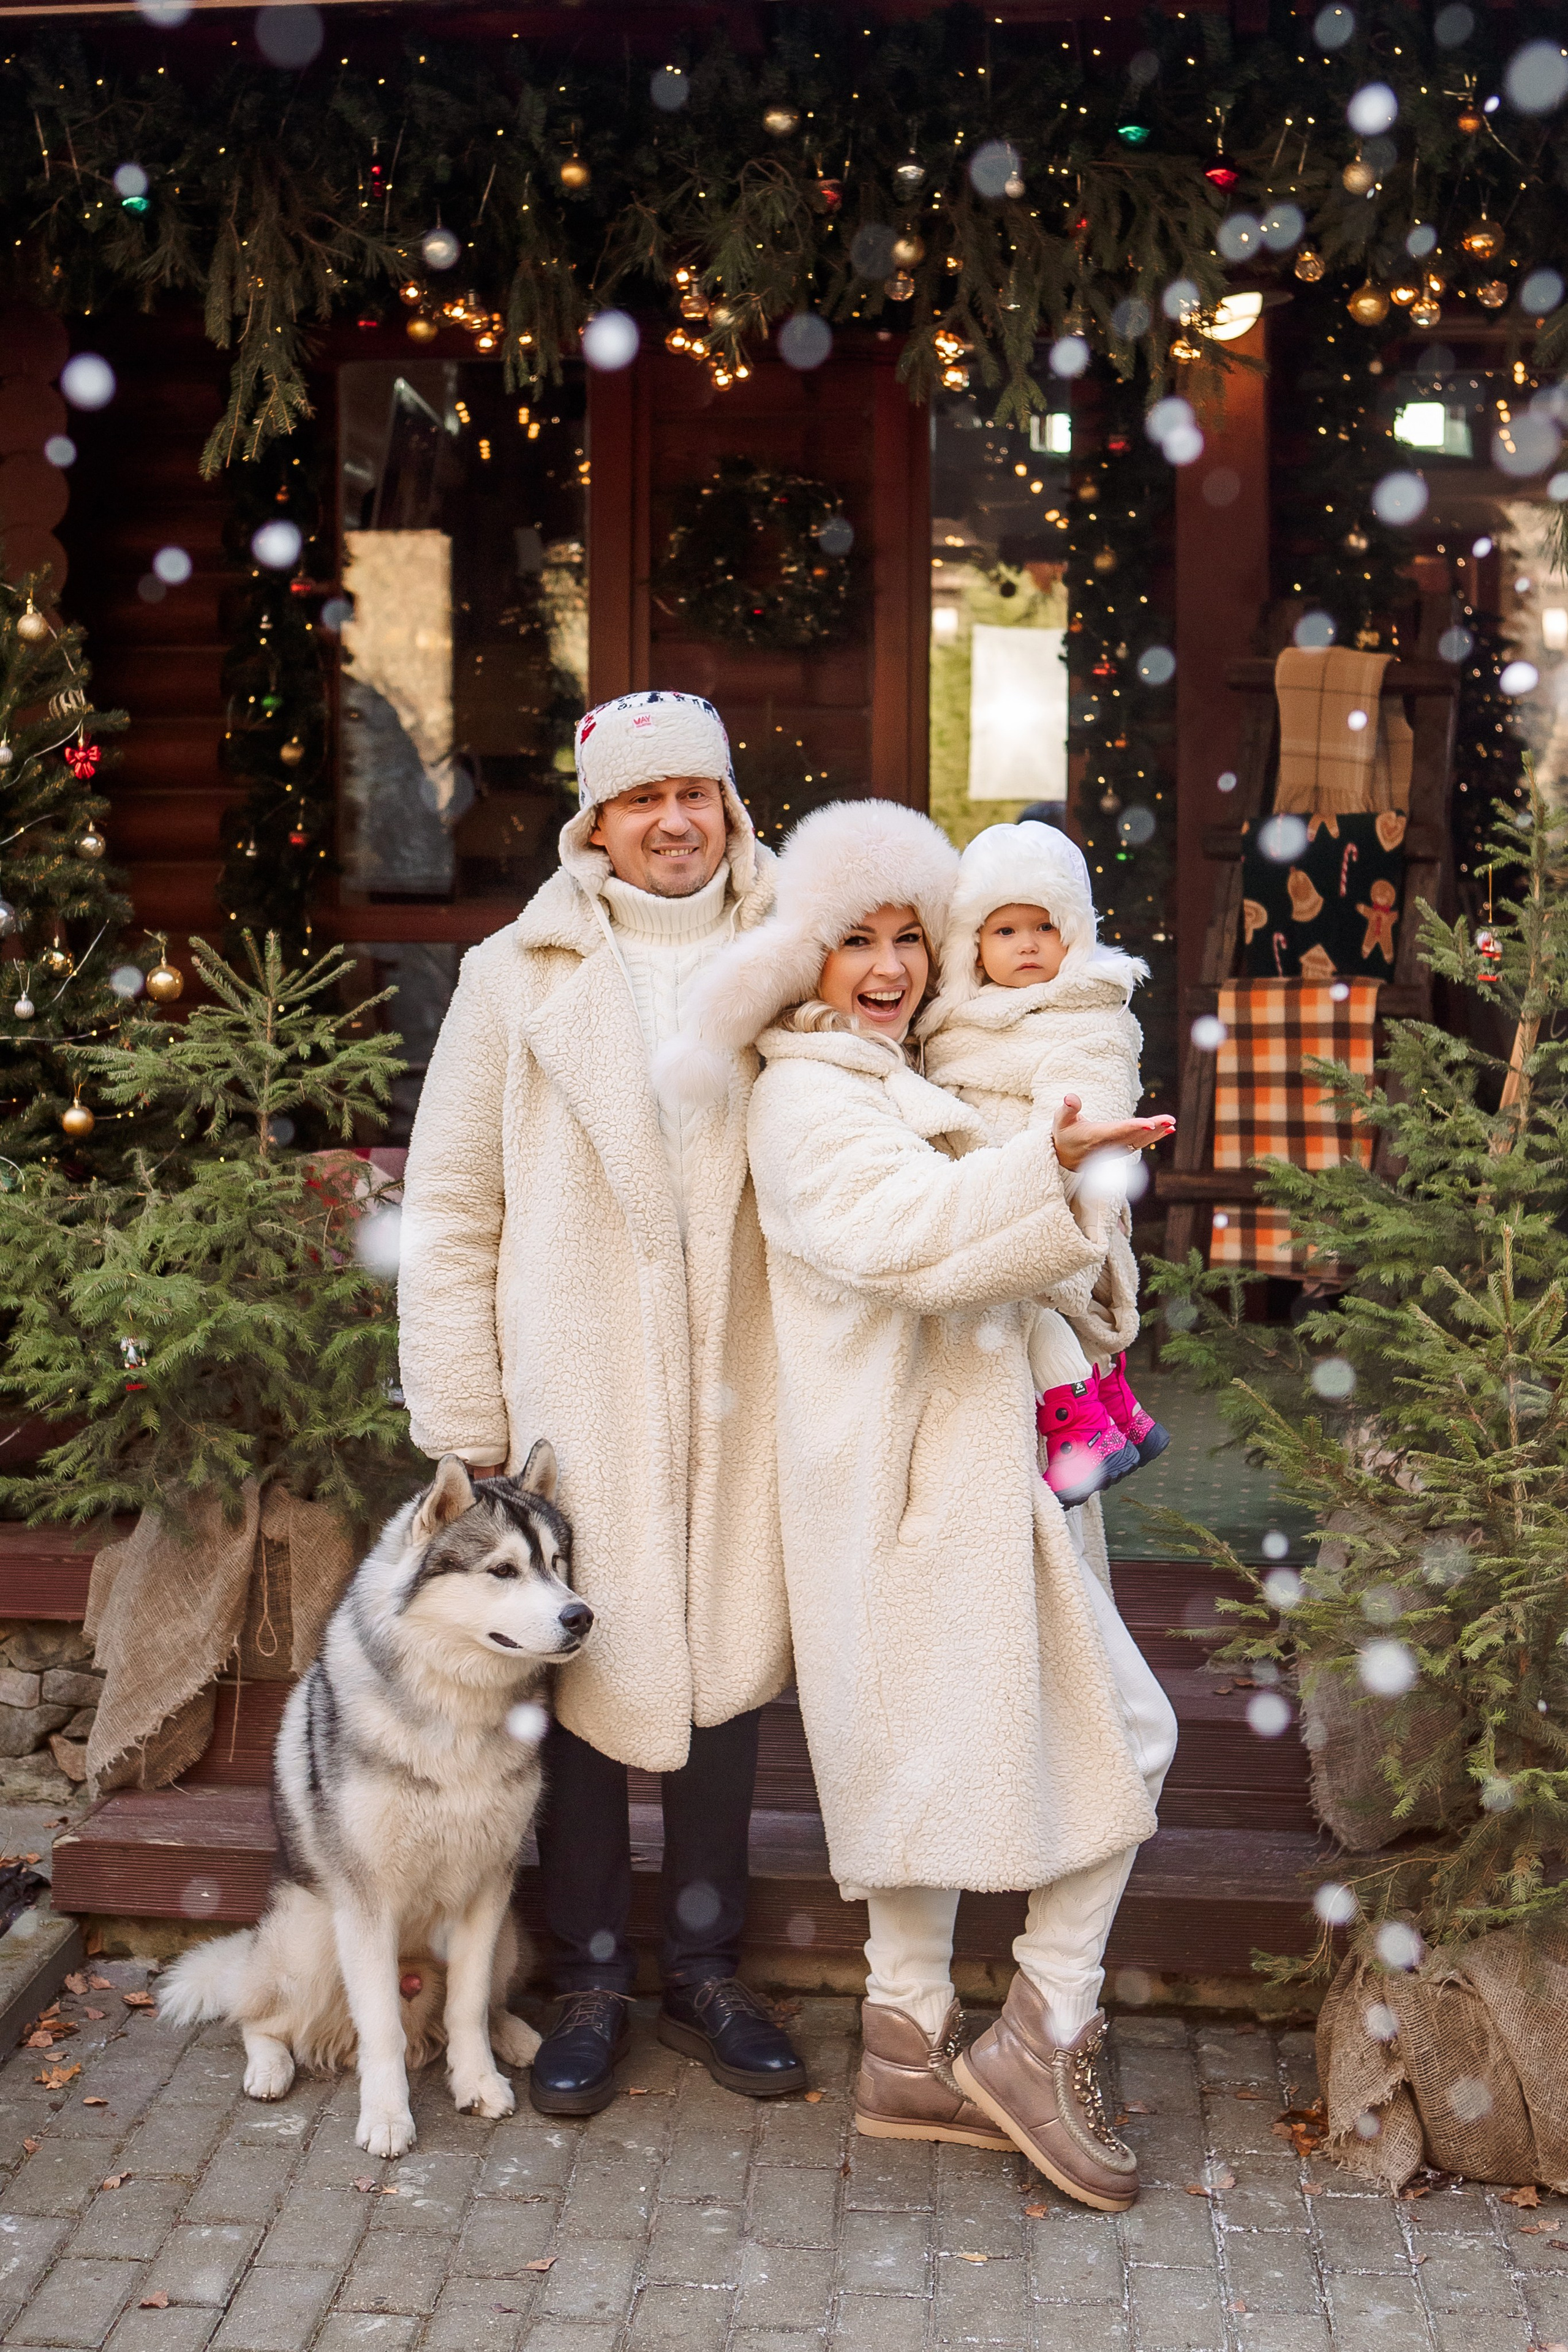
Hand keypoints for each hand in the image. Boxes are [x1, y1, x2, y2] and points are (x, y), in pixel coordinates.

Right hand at [1052, 1094, 1175, 1171]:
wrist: (1065, 1157)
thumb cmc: (1064, 1133)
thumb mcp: (1060, 1119)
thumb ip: (1067, 1108)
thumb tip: (1070, 1097)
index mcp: (1095, 1137)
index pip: (1116, 1131)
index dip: (1133, 1127)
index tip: (1149, 1125)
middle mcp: (1108, 1145)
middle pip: (1133, 1136)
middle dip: (1153, 1128)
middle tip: (1170, 1120)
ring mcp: (1116, 1149)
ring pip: (1139, 1141)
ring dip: (1157, 1133)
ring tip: (1172, 1124)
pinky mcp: (1121, 1149)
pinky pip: (1140, 1144)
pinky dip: (1154, 1137)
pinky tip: (1168, 1129)